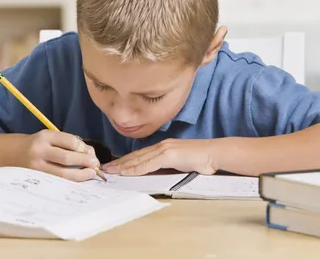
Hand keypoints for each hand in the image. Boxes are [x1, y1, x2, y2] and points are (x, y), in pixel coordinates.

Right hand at [16, 129, 99, 181]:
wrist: (12, 154)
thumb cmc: (38, 145)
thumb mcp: (50, 137)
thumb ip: (69, 143)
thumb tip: (90, 154)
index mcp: (45, 136)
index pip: (69, 141)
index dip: (84, 148)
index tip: (91, 153)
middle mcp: (39, 151)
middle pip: (67, 158)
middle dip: (84, 161)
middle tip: (95, 164)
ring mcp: (36, 167)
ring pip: (62, 174)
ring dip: (80, 174)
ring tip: (91, 174)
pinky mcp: (35, 180)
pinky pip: (56, 182)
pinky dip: (70, 182)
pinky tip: (78, 181)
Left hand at [101, 139, 216, 175]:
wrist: (215, 154)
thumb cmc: (202, 160)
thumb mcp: (181, 162)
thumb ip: (169, 165)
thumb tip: (159, 174)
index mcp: (164, 147)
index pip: (141, 155)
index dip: (126, 160)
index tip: (115, 166)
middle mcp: (162, 145)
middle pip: (136, 156)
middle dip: (120, 163)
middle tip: (105, 168)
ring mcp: (165, 149)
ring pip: (139, 160)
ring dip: (123, 166)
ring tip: (111, 171)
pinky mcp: (169, 155)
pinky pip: (148, 164)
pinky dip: (135, 169)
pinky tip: (126, 173)